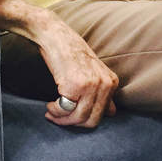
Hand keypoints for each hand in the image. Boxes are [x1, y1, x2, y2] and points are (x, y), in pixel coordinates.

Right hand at [0, 0, 118, 127]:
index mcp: (111, 82)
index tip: (70, 116)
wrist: (56, 36)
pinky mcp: (74, 85)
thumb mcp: (94, 72)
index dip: (84, 120)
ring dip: (61, 119)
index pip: (102, 115)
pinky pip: (65, 110)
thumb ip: (104, 93)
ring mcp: (91, 85)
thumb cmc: (71, 54)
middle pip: (92, 120)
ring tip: (51, 112)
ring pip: (78, 118)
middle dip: (73, 123)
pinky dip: (55, 111)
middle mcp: (104, 84)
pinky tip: (50, 105)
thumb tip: (112, 113)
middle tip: (59, 118)